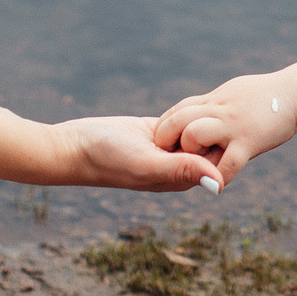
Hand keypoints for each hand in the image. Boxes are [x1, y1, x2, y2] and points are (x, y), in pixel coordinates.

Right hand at [58, 116, 226, 193]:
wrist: (75, 146)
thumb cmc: (107, 160)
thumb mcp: (146, 164)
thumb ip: (182, 170)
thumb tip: (219, 184)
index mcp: (183, 178)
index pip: (221, 161)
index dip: (221, 143)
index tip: (207, 130)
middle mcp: (178, 166)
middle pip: (213, 145)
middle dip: (212, 128)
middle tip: (197, 117)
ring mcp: (168, 148)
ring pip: (198, 130)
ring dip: (197, 118)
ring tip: (183, 114)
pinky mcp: (157, 131)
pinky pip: (181, 121)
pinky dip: (182, 113)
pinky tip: (173, 111)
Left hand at [151, 77, 296, 190]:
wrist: (296, 92)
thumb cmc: (267, 94)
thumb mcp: (234, 93)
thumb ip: (216, 104)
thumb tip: (204, 110)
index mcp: (214, 100)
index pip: (177, 110)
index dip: (166, 127)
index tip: (165, 142)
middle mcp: (218, 111)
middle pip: (177, 121)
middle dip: (167, 139)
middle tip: (171, 156)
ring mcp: (232, 126)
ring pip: (194, 135)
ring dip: (191, 152)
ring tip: (198, 163)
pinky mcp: (249, 141)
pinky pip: (228, 163)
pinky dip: (219, 177)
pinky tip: (216, 187)